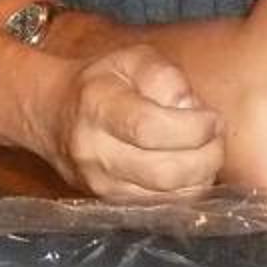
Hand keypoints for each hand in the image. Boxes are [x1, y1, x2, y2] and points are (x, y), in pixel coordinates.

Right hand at [43, 44, 223, 202]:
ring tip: (202, 151)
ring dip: (200, 176)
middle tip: (215, 137)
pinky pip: (164, 208)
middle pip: (165, 172)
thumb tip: (191, 108)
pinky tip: (187, 168)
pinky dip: (185, 190)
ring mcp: (101, 185)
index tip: (211, 118)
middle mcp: (95, 152)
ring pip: (169, 197)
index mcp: (99, 107)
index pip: (151, 129)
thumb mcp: (132, 59)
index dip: (193, 128)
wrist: (51, 114)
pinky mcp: (111, 204)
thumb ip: (165, 76)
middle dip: (207, 156)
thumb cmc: (101, 81)